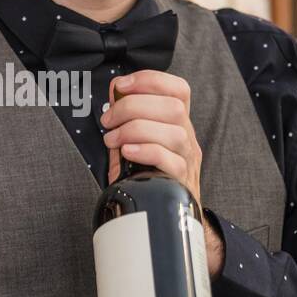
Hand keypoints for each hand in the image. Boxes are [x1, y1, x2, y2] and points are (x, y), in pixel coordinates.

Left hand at [101, 70, 224, 275]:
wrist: (165, 215)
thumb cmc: (147, 177)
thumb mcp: (136, 142)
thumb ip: (127, 119)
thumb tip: (115, 92)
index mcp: (178, 123)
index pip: (178, 89)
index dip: (151, 80)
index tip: (121, 86)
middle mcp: (187, 137)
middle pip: (173, 106)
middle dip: (133, 106)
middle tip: (108, 120)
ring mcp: (188, 159)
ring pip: (174, 130)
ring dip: (135, 129)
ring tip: (113, 140)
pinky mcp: (182, 181)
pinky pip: (170, 159)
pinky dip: (145, 150)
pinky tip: (127, 152)